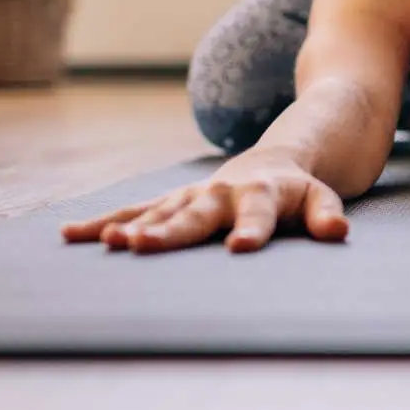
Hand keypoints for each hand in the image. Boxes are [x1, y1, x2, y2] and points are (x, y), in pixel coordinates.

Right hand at [61, 150, 347, 254]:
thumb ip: (327, 215)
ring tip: (107, 242)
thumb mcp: (321, 198)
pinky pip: (135, 211)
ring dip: (131, 226)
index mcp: (262, 195)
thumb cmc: (299, 191)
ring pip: (157, 211)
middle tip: (140, 245)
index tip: (237, 249)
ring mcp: (192, 197)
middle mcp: (221, 193)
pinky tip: (71, 234)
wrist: (274, 160)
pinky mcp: (171, 202)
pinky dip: (105, 222)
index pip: (258, 217)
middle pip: (194, 215)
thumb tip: (338, 232)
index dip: (250, 231)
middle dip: (168, 231)